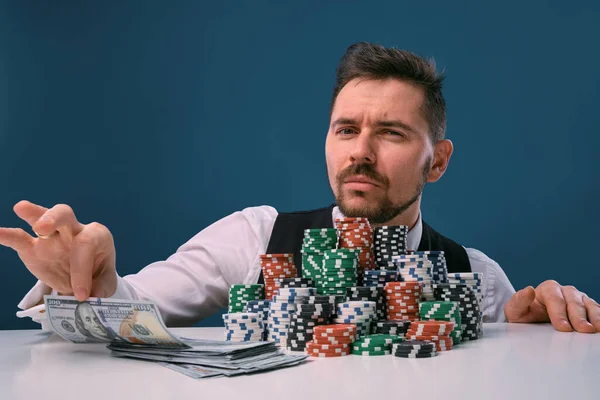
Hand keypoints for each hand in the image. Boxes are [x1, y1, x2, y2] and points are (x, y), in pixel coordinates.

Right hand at [0, 200, 116, 300]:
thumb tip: (90, 299)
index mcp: (97, 236)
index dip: (82, 270)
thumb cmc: (98, 276)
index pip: (87, 244)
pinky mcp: (33, 249)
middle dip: (53, 218)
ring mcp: (52, 238)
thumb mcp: (105, 284)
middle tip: (42, 228)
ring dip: (32, 214)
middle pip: (64, 215)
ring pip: (42, 218)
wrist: (86, 281)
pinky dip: (7, 236)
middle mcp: (74, 230)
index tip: (80, 295)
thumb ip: (100, 290)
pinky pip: (19, 239)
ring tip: (21, 208)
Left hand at [504, 280, 599, 332]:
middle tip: (583, 330)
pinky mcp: (588, 307)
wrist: (532, 318)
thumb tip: (528, 290)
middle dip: (578, 317)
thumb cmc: (524, 314)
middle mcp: (565, 291)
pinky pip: (596, 311)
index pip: (555, 299)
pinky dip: (599, 318)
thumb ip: (518, 301)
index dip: (559, 313)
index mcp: (548, 288)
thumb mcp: (514, 310)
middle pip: (573, 302)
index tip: (563, 327)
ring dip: (593, 317)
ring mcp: (578, 298)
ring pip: (588, 305)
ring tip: (595, 329)